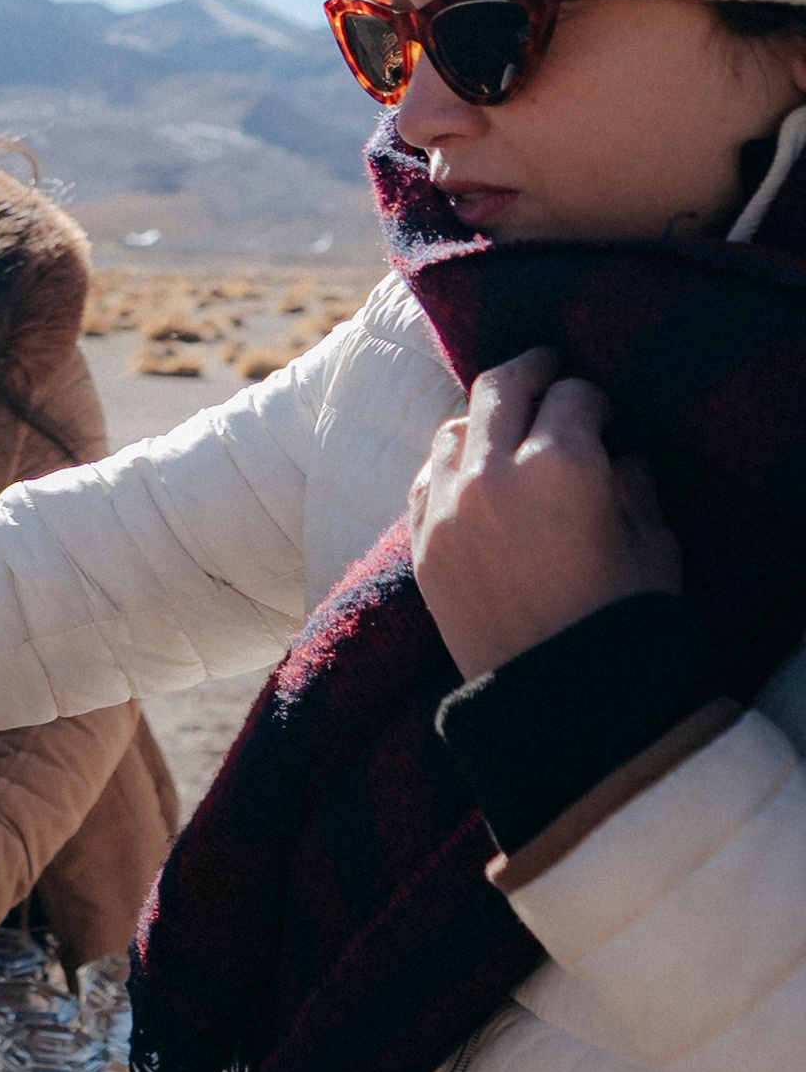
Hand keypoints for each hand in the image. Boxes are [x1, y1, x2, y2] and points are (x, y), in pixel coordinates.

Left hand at [410, 347, 680, 679]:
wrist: (564, 704)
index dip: (595, 397)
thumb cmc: (625, 622)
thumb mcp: (651, 543)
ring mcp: (446, 510)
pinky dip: (450, 465)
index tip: (606, 411)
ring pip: (452, 428)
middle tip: (550, 368)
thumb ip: (633, 482)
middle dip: (531, 371)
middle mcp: (492, 475)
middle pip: (500, 388)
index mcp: (561, 465)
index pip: (573, 395)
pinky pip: (424, 479)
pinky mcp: (420, 546)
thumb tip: (620, 449)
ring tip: (508, 426)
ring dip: (482, 418)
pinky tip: (473, 474)